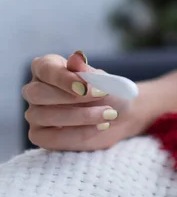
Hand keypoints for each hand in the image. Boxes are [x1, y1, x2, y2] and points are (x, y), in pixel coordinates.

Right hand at [22, 52, 146, 150]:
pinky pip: (52, 138)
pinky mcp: (41, 136)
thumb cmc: (108, 91)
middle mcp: (35, 89)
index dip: (63, 78)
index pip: (45, 68)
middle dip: (69, 98)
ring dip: (80, 116)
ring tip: (109, 113)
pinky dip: (79, 133)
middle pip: (37, 93)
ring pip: (44, 116)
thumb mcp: (102, 79)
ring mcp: (35, 114)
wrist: (122, 114)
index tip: (84, 88)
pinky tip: (101, 126)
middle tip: (100, 96)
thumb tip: (76, 58)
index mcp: (47, 67)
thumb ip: (87, 71)